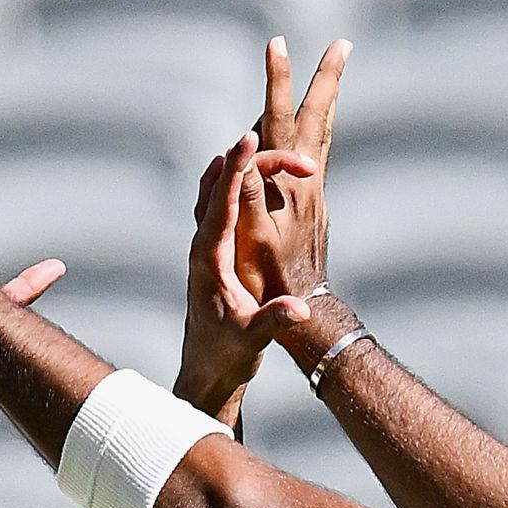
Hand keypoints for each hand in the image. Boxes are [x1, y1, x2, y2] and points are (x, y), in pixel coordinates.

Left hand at [174, 133, 319, 416]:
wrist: (207, 369)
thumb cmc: (226, 355)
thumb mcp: (252, 340)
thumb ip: (274, 321)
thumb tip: (299, 310)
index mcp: (209, 258)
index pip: (221, 200)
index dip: (237, 167)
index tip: (250, 138)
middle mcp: (203, 244)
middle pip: (223, 185)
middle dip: (260, 164)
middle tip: (304, 163)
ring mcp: (208, 245)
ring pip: (222, 190)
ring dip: (252, 169)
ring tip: (289, 158)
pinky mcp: (216, 251)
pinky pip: (226, 204)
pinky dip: (244, 184)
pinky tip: (268, 179)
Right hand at [237, 37, 349, 303]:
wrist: (306, 311)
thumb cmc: (271, 280)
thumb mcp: (252, 239)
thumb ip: (249, 194)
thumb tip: (244, 153)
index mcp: (291, 183)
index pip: (281, 120)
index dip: (277, 80)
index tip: (276, 43)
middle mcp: (309, 182)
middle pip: (319, 117)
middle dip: (328, 78)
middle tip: (344, 43)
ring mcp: (315, 193)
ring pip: (322, 134)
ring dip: (325, 101)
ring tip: (331, 76)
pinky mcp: (314, 207)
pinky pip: (315, 156)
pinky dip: (315, 131)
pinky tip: (310, 133)